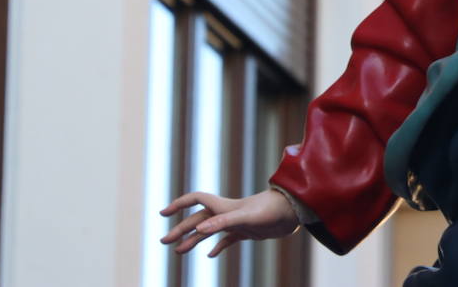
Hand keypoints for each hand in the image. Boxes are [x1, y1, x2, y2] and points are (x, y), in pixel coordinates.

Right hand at [160, 188, 299, 258]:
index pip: (196, 200)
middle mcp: (227, 213)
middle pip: (197, 220)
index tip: (163, 213)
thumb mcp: (246, 218)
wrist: (293, 212)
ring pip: (208, 231)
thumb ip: (224, 222)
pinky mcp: (247, 231)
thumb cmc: (271, 210)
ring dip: (193, 240)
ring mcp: (236, 222)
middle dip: (180, 229)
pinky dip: (217, 247)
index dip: (179, 205)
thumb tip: (199, 229)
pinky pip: (227, 240)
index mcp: (224, 207)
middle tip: (164, 241)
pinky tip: (211, 256)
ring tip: (179, 251)